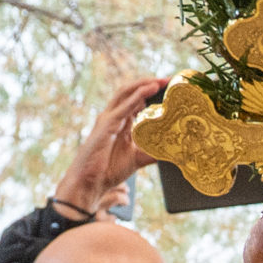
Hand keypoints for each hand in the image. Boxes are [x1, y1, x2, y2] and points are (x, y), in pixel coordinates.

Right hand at [52, 72, 170, 215]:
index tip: (172, 87)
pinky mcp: (106, 125)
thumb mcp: (137, 159)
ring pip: (127, 93)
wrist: (90, 183)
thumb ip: (151, 152)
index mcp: (121, 122)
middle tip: (171, 79)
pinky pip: (123, 107)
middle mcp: (114, 116)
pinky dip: (137, 96)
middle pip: (133, 91)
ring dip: (145, 84)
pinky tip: (150, 90)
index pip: (138, 100)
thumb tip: (171, 152)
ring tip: (163, 80)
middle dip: (151, 83)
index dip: (153, 91)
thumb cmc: (108, 170)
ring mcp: (108, 119)